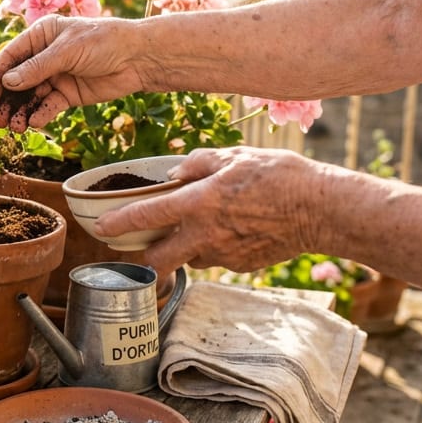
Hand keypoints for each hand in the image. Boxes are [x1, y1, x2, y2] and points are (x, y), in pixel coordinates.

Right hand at [0, 16, 151, 130]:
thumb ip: (36, 68)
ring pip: (31, 97)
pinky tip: (35, 122)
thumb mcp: (67, 52)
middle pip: (18, 81)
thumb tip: (8, 83)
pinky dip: (41, 115)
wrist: (138, 58)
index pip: (11, 57)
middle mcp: (44, 56)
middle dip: (8, 101)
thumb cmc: (103, 42)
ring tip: (16, 128)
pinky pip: (49, 106)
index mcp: (41, 36)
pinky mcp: (68, 94)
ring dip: (22, 112)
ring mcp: (56, 76)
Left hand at [94, 147, 327, 279]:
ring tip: (200, 227)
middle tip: (136, 251)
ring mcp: (223, 255)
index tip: (100, 229)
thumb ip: (200, 163)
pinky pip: (216, 259)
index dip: (117, 225)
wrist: (321, 210)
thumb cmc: (281, 177)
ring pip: (188, 258)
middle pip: (157, 261)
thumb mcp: (236, 156)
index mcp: (199, 204)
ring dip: (184, 248)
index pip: (145, 218)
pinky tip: (232, 230)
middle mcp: (205, 235)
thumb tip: (176, 171)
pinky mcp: (240, 266)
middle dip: (141, 260)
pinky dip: (214, 248)